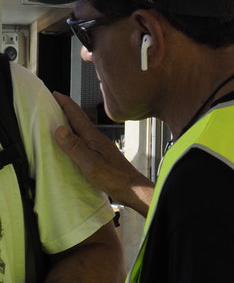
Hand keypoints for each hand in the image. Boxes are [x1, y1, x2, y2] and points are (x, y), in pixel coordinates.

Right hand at [52, 92, 153, 216]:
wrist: (133, 189)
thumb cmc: (115, 178)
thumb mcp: (90, 163)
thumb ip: (75, 147)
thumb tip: (59, 128)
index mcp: (94, 138)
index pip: (77, 115)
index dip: (65, 103)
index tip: (53, 93)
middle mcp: (97, 139)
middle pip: (79, 119)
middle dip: (66, 109)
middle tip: (52, 102)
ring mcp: (100, 147)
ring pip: (82, 130)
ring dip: (70, 122)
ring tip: (58, 119)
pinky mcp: (101, 155)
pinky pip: (84, 140)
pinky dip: (75, 136)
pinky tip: (72, 142)